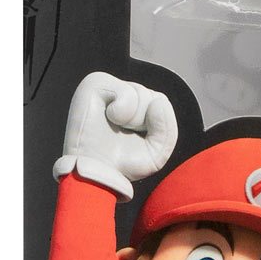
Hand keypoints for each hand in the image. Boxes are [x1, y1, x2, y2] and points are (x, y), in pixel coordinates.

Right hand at [52, 72, 177, 199]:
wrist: (97, 174)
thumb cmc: (123, 164)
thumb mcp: (157, 151)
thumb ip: (167, 126)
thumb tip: (158, 101)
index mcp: (134, 105)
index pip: (159, 102)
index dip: (155, 126)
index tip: (136, 140)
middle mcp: (119, 93)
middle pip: (151, 97)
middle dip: (144, 123)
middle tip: (122, 136)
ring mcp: (106, 87)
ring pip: (140, 93)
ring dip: (133, 119)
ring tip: (113, 129)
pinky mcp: (93, 85)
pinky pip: (125, 91)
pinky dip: (123, 109)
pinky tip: (109, 118)